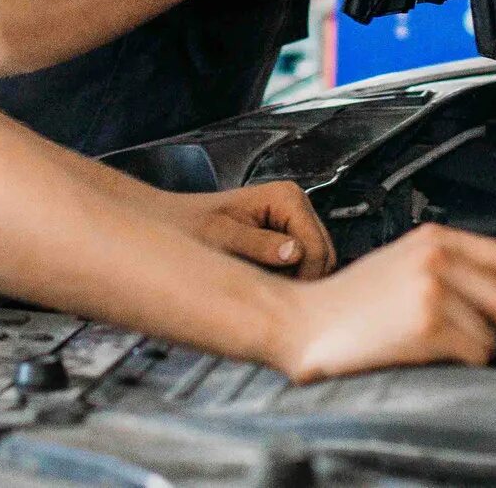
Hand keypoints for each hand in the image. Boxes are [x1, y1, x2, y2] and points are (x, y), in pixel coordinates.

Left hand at [157, 182, 337, 279]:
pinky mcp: (288, 237)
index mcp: (287, 198)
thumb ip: (257, 245)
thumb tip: (294, 253)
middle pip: (323, 258)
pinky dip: (288, 280)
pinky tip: (264, 283)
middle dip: (301, 281)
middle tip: (269, 295)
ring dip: (294, 282)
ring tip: (262, 287)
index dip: (303, 279)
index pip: (317, 250)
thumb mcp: (220, 237)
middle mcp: (296, 206)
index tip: (279, 297)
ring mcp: (295, 222)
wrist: (172, 224)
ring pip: (316, 266)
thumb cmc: (190, 226)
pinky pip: (303, 267)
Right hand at [265, 224, 495, 382]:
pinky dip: (466, 367)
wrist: (301, 323)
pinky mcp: (427, 324)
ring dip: (490, 355)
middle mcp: (437, 258)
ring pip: (495, 331)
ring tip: (476, 365)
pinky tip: (445, 365)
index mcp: (434, 238)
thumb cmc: (346, 304)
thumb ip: (447, 267)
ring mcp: (433, 289)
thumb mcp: (401, 263)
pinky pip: (475, 353)